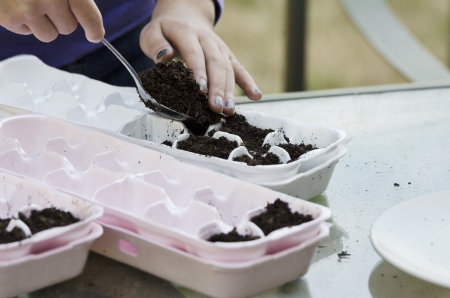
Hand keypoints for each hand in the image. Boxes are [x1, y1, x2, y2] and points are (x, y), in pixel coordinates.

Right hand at [0, 0, 103, 42]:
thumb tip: (90, 18)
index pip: (88, 16)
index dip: (95, 29)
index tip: (95, 36)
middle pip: (68, 27)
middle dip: (61, 18)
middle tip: (46, 0)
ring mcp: (29, 9)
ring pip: (49, 35)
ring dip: (44, 24)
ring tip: (31, 2)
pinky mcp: (11, 19)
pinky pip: (27, 32)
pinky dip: (24, 21)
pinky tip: (16, 3)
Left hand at [139, 0, 261, 115]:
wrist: (184, 15)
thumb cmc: (165, 30)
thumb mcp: (152, 32)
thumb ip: (155, 44)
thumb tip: (164, 57)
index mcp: (187, 33)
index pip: (195, 53)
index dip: (199, 71)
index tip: (200, 90)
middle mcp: (207, 40)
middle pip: (215, 63)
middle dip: (217, 87)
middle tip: (216, 107)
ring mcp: (220, 47)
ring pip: (228, 68)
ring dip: (230, 90)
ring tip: (228, 111)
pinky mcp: (227, 55)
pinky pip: (239, 68)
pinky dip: (248, 82)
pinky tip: (256, 96)